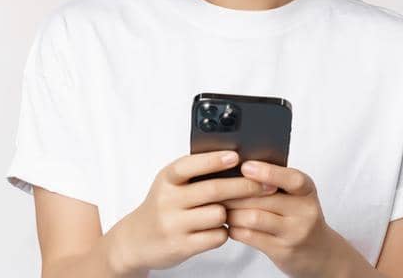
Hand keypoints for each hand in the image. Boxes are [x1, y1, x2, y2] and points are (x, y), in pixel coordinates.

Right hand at [104, 151, 277, 274]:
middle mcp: (168, 200)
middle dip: (244, 186)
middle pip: (213, 190)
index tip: (237, 156)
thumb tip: (236, 161)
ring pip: (219, 214)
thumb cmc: (162, 206)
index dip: (214, 160)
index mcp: (166, 179)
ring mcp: (174, 225)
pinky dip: (223, 232)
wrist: (136, 240)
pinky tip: (219, 228)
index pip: (190, 165)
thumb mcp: (169, 184)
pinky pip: (217, 236)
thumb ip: (194, 174)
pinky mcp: (181, 246)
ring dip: (232, 212)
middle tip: (265, 184)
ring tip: (232, 210)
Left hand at [223, 161, 364, 277]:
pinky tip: (229, 224)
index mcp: (307, 191)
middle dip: (235, 193)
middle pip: (263, 198)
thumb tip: (237, 168)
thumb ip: (276, 183)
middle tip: (215, 188)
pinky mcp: (282, 250)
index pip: (292, 179)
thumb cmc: (300, 217)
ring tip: (221, 207)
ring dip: (232, 212)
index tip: (245, 166)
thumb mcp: (298, 196)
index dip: (268, 172)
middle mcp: (304, 211)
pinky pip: (250, 236)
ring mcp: (294, 233)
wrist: (320, 253)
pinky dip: (234, 228)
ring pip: (253, 218)